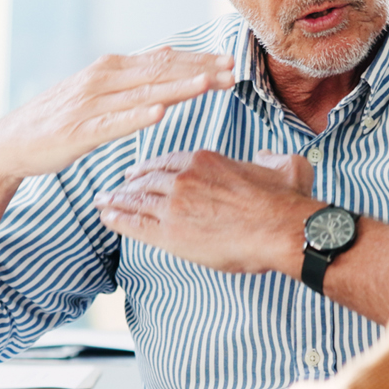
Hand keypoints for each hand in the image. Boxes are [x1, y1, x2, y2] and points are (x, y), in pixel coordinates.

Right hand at [0, 48, 234, 182]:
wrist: (11, 143)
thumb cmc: (59, 119)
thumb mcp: (98, 90)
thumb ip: (133, 74)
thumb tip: (166, 54)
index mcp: (111, 69)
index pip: (163, 61)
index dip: (198, 61)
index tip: (229, 62)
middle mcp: (102, 79)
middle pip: (160, 72)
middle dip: (199, 71)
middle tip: (234, 71)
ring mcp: (91, 104)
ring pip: (143, 93)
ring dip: (178, 87)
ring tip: (209, 84)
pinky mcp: (79, 130)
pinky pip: (114, 122)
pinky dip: (138, 116)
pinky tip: (160, 112)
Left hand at [94, 149, 318, 273]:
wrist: (281, 228)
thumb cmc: (285, 201)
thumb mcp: (285, 166)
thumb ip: (271, 157)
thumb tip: (265, 155)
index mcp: (205, 160)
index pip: (167, 161)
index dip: (151, 167)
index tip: (141, 171)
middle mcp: (183, 178)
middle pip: (146, 179)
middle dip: (129, 183)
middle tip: (117, 187)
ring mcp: (174, 205)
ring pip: (136, 200)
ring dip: (116, 200)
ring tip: (103, 202)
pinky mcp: (171, 233)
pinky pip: (135, 224)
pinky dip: (117, 219)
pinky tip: (106, 218)